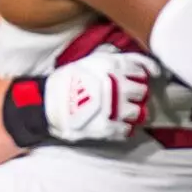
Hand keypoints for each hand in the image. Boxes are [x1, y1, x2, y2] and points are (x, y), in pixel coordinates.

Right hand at [44, 51, 159, 142]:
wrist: (48, 103)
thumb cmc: (68, 79)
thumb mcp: (91, 61)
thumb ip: (115, 61)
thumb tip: (137, 65)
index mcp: (114, 67)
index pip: (142, 69)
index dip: (142, 74)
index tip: (143, 79)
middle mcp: (118, 86)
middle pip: (143, 91)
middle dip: (137, 94)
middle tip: (127, 96)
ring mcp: (115, 108)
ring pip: (139, 113)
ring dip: (133, 113)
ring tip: (123, 112)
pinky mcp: (109, 127)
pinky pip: (128, 130)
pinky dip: (124, 128)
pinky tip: (116, 124)